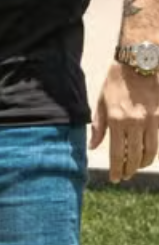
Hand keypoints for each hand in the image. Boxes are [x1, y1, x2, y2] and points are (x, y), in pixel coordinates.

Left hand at [90, 61, 158, 182]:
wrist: (138, 65)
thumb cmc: (116, 82)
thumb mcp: (102, 101)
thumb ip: (98, 126)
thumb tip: (93, 146)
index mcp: (116, 119)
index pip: (117, 152)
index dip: (117, 169)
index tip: (115, 178)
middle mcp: (134, 123)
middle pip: (134, 156)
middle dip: (129, 170)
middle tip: (124, 176)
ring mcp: (149, 122)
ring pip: (149, 152)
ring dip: (141, 164)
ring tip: (134, 168)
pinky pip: (156, 142)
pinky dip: (151, 152)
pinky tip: (145, 156)